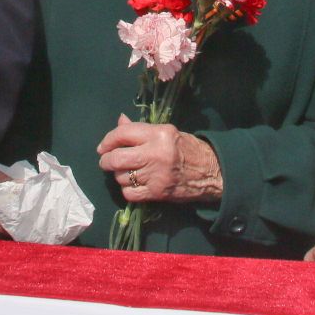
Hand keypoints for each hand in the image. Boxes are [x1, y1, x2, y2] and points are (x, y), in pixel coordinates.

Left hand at [97, 114, 222, 204]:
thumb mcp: (166, 132)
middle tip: (106, 161)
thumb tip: (119, 121)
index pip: (123, 133)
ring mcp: (156, 175)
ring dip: (119, 175)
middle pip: (117, 158)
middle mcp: (156, 154)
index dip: (108, 140)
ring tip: (127, 172)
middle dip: (106, 161)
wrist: (211, 172)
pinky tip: (134, 184)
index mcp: (159, 134)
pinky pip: (129, 193)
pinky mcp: (157, 193)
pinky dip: (127, 189)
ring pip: (122, 177)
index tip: (103, 147)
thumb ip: (141, 129)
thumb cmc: (187, 148)